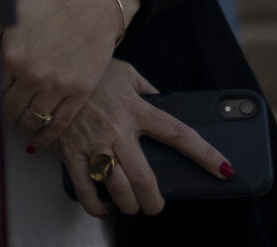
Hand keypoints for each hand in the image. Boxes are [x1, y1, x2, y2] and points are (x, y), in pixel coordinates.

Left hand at [0, 0, 124, 140]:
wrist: (90, 5)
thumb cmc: (50, 7)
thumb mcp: (12, 16)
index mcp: (11, 56)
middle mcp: (32, 74)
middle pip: (10, 109)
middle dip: (5, 115)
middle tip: (4, 117)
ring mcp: (57, 86)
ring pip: (33, 120)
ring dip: (23, 126)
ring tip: (20, 124)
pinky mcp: (79, 92)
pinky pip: (59, 124)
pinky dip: (46, 138)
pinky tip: (37, 144)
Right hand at [54, 62, 234, 220]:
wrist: (52, 66)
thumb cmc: (92, 70)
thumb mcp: (126, 73)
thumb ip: (148, 90)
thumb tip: (164, 103)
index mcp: (137, 109)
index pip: (179, 135)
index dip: (205, 154)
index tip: (224, 169)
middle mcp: (118, 128)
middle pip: (145, 176)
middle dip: (154, 200)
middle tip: (156, 206)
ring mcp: (93, 141)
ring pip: (117, 185)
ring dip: (129, 203)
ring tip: (132, 206)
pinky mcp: (70, 149)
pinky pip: (83, 184)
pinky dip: (92, 202)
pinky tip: (100, 208)